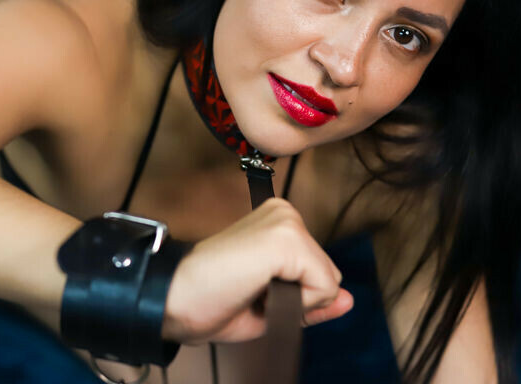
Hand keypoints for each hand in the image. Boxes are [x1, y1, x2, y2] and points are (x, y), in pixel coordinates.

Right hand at [162, 198, 353, 344]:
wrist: (171, 298)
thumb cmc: (209, 302)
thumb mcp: (271, 306)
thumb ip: (313, 301)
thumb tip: (350, 300)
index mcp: (279, 223)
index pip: (320, 273)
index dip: (294, 299)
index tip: (252, 293)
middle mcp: (285, 214)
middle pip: (329, 276)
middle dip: (298, 299)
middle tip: (250, 294)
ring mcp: (286, 222)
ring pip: (328, 282)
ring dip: (294, 302)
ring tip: (250, 291)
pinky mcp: (286, 238)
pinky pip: (323, 288)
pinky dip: (296, 304)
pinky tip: (257, 291)